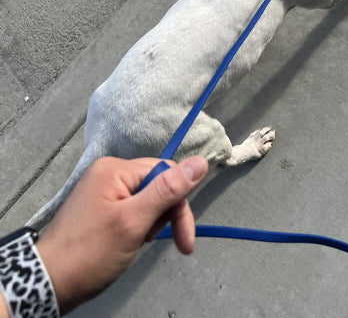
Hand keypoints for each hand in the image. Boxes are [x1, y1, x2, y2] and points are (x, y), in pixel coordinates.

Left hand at [35, 155, 207, 313]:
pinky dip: (137, 227)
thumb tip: (201, 161)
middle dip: (163, 215)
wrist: (47, 285)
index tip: (184, 238)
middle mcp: (109, 172)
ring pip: (147, 199)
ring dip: (150, 223)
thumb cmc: (90, 252)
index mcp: (116, 169)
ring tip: (137, 243)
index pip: (165, 173)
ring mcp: (103, 190)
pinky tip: (130, 242)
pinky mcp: (100, 207)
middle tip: (153, 242)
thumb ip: (168, 191)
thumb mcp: (133, 222)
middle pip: (157, 185)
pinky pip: (132, 209)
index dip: (178, 203)